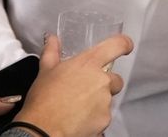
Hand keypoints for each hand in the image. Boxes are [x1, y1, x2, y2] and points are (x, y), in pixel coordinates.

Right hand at [13, 33, 131, 136]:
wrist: (42, 130)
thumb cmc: (43, 100)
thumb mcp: (45, 72)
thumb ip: (52, 52)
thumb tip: (52, 39)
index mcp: (89, 64)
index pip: (117, 45)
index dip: (124, 44)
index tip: (125, 47)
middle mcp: (102, 80)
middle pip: (114, 79)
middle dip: (103, 85)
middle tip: (83, 92)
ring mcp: (105, 100)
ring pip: (108, 99)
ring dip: (97, 102)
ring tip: (76, 108)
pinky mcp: (105, 119)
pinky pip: (104, 116)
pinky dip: (94, 118)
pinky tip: (78, 120)